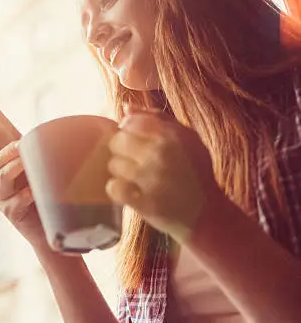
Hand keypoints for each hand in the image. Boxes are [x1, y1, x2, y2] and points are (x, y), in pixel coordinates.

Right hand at [0, 132, 48, 248]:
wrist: (48, 226)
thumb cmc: (42, 195)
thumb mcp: (33, 172)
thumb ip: (30, 156)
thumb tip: (39, 135)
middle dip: (8, 151)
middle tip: (22, 144)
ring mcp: (2, 199)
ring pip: (2, 177)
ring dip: (16, 166)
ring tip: (29, 163)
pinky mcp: (11, 213)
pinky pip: (16, 200)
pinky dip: (26, 193)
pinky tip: (36, 191)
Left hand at [106, 108, 222, 241]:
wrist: (208, 214)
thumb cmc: (195, 172)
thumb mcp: (187, 139)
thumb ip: (156, 119)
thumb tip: (125, 108)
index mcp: (172, 135)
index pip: (130, 122)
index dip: (128, 132)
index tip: (136, 144)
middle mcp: (161, 153)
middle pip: (118, 141)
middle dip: (121, 151)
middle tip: (133, 161)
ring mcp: (152, 178)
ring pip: (114, 164)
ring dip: (121, 172)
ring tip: (135, 178)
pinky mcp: (145, 202)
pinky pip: (114, 187)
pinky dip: (117, 190)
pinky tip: (129, 191)